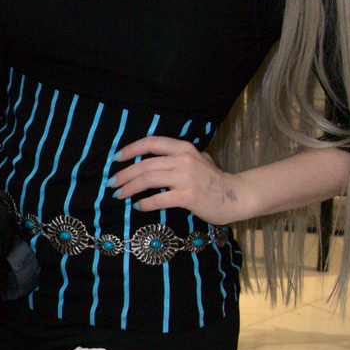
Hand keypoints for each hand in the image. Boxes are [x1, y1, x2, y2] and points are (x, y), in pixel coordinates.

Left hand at [110, 136, 246, 223]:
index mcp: (183, 148)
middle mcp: (183, 159)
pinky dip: (145, 203)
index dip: (131, 149)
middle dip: (124, 174)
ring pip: (148, 180)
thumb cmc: (215, 180)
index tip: (116, 158)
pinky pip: (159, 199)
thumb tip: (159, 159)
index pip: (151, 143)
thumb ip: (182, 156)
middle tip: (112, 183)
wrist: (237, 196)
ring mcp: (186, 177)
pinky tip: (139, 206)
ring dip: (129, 188)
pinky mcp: (188, 196)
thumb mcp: (200, 159)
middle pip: (145, 164)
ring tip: (119, 195)